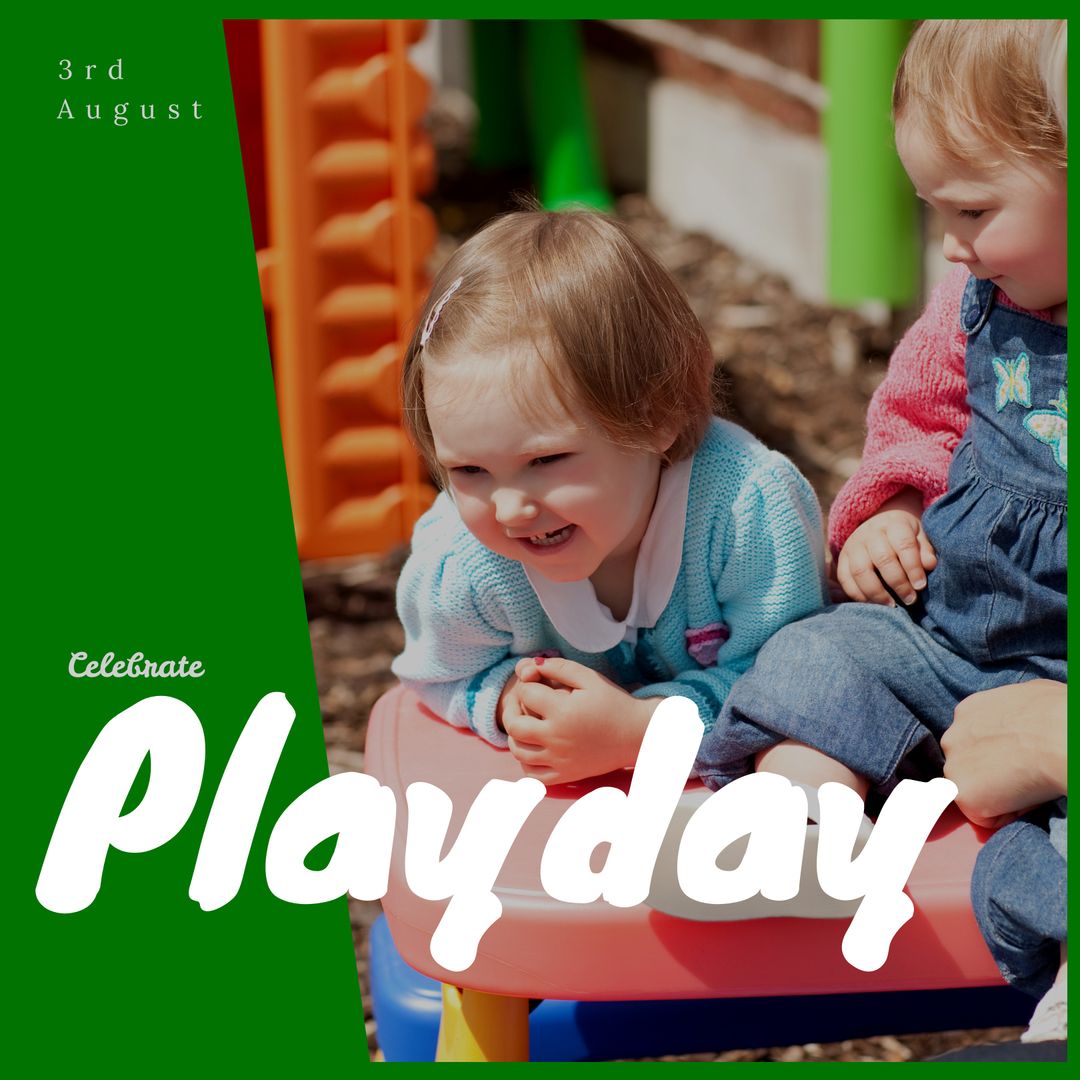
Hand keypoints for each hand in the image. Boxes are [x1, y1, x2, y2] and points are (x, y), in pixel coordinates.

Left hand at [500, 656, 658, 784]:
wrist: (636, 734)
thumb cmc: (613, 703)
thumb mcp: (590, 678)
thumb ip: (560, 667)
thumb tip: (532, 663)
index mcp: (562, 711)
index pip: (526, 694)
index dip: (526, 684)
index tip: (535, 682)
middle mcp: (557, 738)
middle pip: (514, 725)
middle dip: (511, 709)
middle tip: (521, 702)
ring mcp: (559, 760)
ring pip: (518, 751)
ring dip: (515, 735)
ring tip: (525, 723)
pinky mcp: (565, 775)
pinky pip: (533, 775)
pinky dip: (526, 762)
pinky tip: (533, 749)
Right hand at [836, 489, 936, 605]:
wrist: (879, 526)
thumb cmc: (905, 536)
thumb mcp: (919, 536)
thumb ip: (925, 550)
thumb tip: (930, 565)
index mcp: (893, 524)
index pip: (904, 544)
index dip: (913, 567)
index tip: (921, 586)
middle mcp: (870, 533)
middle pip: (882, 559)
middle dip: (898, 583)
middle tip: (910, 599)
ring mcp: (853, 546)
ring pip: (861, 571)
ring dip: (876, 592)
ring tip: (891, 606)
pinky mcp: (842, 559)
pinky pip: (845, 579)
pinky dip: (857, 595)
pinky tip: (872, 604)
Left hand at [942, 680, 1066, 827]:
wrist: (1060, 737)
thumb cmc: (1058, 714)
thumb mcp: (1025, 697)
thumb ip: (1010, 712)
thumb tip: (1023, 721)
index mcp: (966, 712)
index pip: (974, 741)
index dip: (999, 754)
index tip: (1019, 757)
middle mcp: (952, 738)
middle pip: (968, 766)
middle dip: (992, 774)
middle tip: (1025, 773)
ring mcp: (953, 767)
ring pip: (975, 792)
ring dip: (998, 795)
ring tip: (1028, 784)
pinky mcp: (962, 794)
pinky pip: (984, 816)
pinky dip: (1006, 814)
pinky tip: (1025, 798)